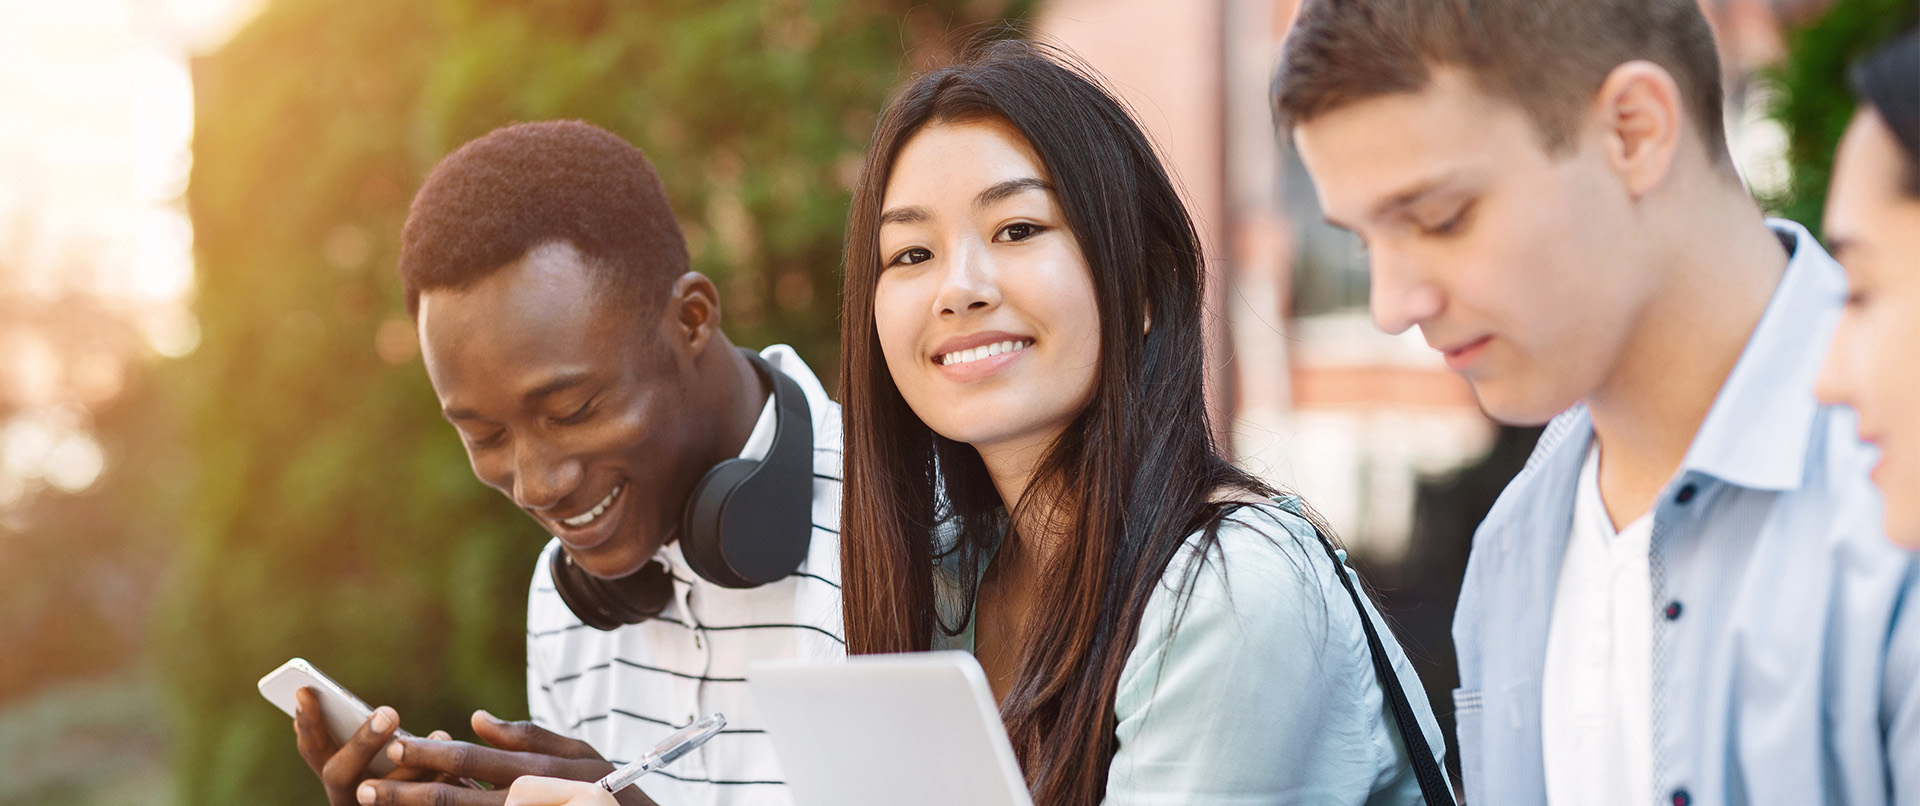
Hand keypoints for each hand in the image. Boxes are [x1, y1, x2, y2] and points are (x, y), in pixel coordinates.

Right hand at [293, 688, 452, 805]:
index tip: (305, 689)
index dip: (307, 722)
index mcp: (339, 777)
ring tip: (440, 737)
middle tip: (389, 711)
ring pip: (385, 796)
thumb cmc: (414, 773)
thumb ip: (382, 735)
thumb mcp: (392, 754)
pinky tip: (461, 770)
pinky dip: (441, 785)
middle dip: (361, 742)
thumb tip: (386, 712)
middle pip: (338, 775)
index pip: (312, 749)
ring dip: (413, 765)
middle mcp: (348, 799)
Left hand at [352, 710, 657, 805]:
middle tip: (363, 788)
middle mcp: (519, 802)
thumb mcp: (579, 753)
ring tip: (374, 803)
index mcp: (531, 772)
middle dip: (403, 792)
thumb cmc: (611, 786)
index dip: (428, 753)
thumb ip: (527, 735)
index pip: (470, 760)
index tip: (393, 747)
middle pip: (450, 797)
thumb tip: (477, 719)